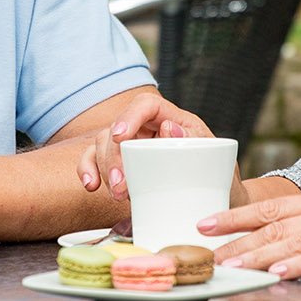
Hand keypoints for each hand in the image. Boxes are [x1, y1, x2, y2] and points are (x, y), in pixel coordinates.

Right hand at [76, 92, 211, 202]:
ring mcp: (129, 144)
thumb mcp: (211, 154)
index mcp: (170, 116)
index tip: (120, 137)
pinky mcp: (118, 163)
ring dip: (104, 169)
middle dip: (114, 158)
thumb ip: (191, 138)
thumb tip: (168, 128)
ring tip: (118, 194)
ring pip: (102, 144)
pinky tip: (91, 185)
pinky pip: (93, 159)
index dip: (129, 117)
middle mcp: (146, 126)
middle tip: (121, 186)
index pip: (145, 105)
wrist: (213, 196)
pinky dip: (88, 170)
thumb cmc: (212, 170)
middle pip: (118, 129)